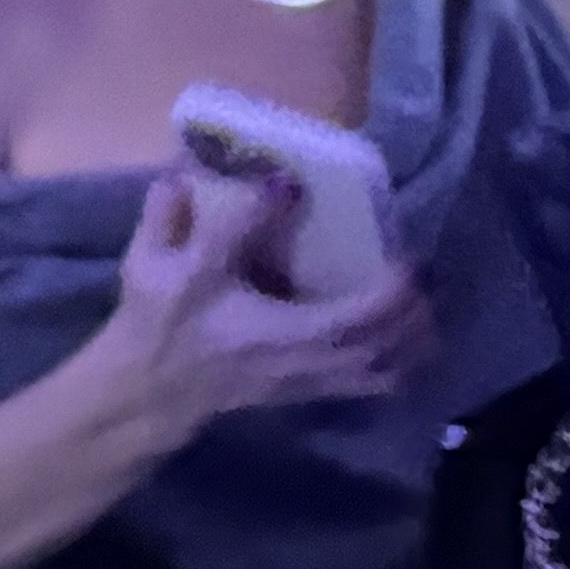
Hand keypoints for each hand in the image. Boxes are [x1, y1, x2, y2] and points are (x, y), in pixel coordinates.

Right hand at [106, 165, 434, 434]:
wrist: (147, 386)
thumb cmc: (158, 320)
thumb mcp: (163, 264)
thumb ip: (209, 219)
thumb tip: (276, 178)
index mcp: (278, 331)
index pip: (356, 314)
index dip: (393, 284)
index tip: (407, 248)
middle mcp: (307, 360)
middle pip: (387, 344)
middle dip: (415, 306)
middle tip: (421, 267)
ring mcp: (312, 379)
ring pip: (387, 368)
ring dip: (414, 336)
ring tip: (421, 301)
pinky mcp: (310, 390)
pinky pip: (373, 384)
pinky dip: (399, 362)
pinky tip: (401, 339)